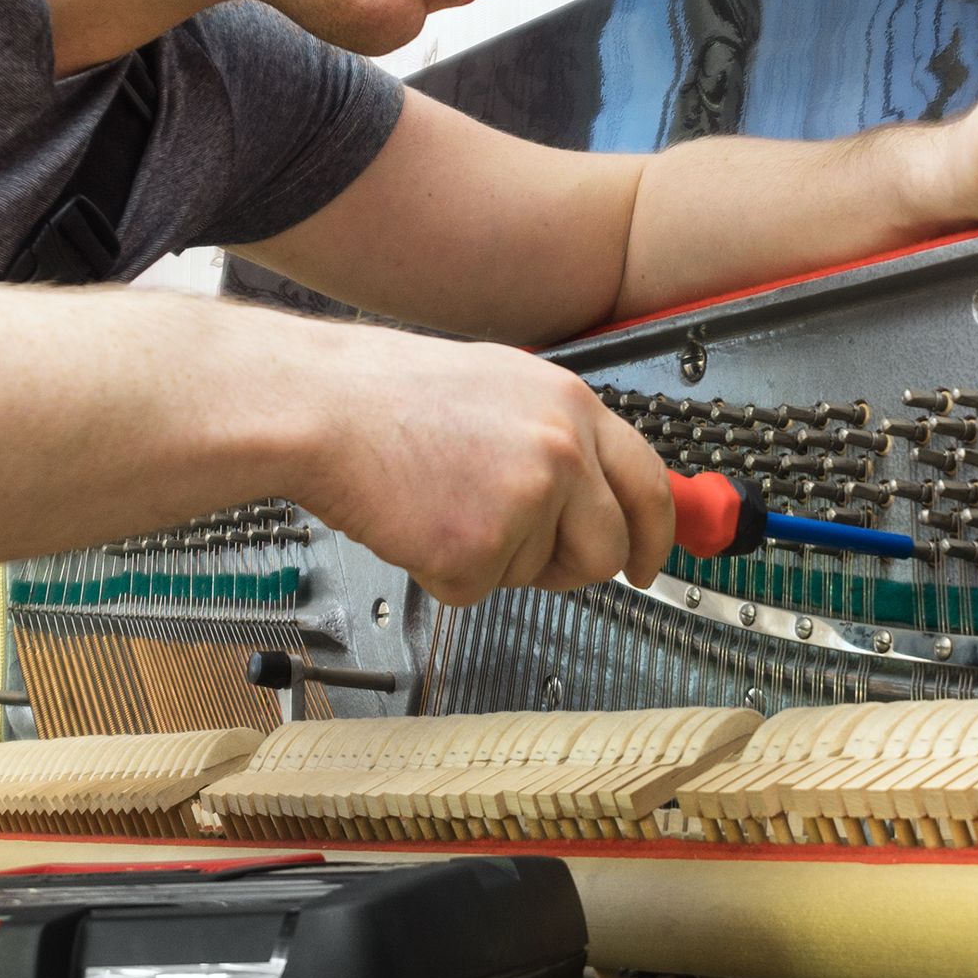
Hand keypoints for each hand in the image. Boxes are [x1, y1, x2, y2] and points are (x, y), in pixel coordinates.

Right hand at [290, 321, 675, 605]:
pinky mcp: (476, 552)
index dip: (655, 535)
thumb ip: (559, 436)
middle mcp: (560, 452)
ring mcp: (523, 503)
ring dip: (494, 558)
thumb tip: (597, 491)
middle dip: (573, 566)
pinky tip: (418, 520)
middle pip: (607, 548)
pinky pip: (478, 590)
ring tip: (443, 501)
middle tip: (525, 552)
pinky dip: (443, 571)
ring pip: (538, 574)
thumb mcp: (502, 386)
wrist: (322, 407)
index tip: (649, 562)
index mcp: (571, 406)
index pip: (649, 484)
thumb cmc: (389, 394)